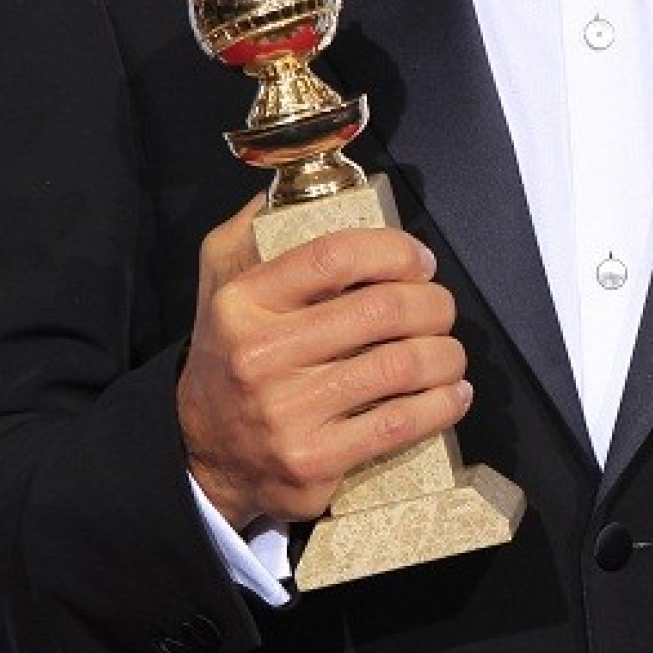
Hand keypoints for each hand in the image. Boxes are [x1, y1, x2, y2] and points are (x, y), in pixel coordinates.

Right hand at [177, 197, 471, 531]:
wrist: (201, 453)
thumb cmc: (229, 359)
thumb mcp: (218, 284)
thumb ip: (249, 233)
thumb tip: (285, 190)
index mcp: (243, 303)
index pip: (335, 256)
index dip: (395, 251)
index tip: (420, 260)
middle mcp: (260, 356)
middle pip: (382, 310)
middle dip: (433, 304)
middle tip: (441, 308)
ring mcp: (286, 414)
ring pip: (400, 366)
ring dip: (446, 354)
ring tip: (450, 352)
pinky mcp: (312, 462)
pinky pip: (399, 425)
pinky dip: (441, 405)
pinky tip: (451, 394)